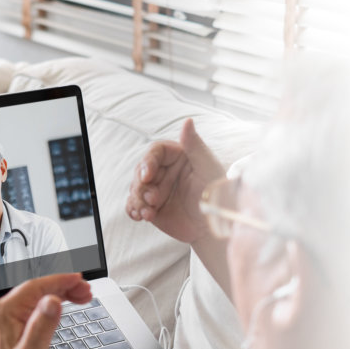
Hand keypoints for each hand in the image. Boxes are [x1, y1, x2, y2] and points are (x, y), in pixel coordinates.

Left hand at [0, 273, 93, 348]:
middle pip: (39, 289)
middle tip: (87, 290)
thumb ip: (42, 326)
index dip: (59, 281)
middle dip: (65, 286)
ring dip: (63, 293)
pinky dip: (57, 302)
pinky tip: (70, 303)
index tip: (78, 279)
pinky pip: (40, 305)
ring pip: (41, 295)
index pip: (35, 287)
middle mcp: (6, 311)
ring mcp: (12, 316)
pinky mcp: (19, 323)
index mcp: (5, 313)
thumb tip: (52, 302)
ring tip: (84, 296)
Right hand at [126, 119, 225, 244]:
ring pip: (135, 188)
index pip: (155, 152)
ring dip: (137, 199)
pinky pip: (134, 205)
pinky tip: (139, 216)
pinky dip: (133, 209)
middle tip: (152, 199)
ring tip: (148, 212)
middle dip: (141, 185)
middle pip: (140, 170)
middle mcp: (165, 172)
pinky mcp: (152, 207)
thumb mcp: (207, 167)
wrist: (214, 227)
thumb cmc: (216, 194)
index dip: (148, 162)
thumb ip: (194, 144)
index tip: (147, 176)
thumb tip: (187, 120)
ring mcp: (157, 190)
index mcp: (178, 158)